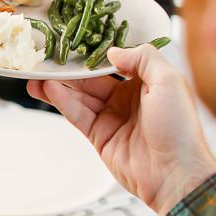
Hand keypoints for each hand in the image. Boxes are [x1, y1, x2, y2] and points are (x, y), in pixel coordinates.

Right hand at [27, 46, 215, 215]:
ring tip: (35, 74)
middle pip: (92, 80)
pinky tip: (47, 89)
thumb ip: (143, 59)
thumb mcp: (169, 82)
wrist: (174, 173)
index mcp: (147, 83)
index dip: (96, 54)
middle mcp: (127, 99)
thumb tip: (112, 51)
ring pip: (79, 96)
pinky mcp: (98, 136)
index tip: (77, 42)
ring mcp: (111, 118)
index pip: (116, 63)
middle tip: (46, 58)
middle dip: (69, 70)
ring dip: (58, 85)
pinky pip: (77, 114)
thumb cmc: (179, 126)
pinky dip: (61, 101)